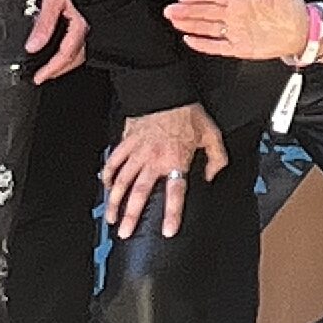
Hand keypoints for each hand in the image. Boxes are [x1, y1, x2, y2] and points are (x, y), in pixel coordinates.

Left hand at [25, 0, 86, 82]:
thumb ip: (44, 24)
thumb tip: (32, 46)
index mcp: (81, 25)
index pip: (64, 55)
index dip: (51, 69)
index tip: (39, 78)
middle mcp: (90, 27)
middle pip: (75, 58)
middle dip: (59, 69)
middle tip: (44, 76)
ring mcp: (93, 23)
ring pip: (81, 50)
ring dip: (66, 61)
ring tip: (53, 65)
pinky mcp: (93, 16)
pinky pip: (83, 39)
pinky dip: (72, 48)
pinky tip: (64, 46)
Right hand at [103, 105, 228, 239]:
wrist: (166, 90)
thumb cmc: (188, 112)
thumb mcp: (211, 135)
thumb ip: (216, 158)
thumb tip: (211, 176)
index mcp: (175, 160)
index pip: (174, 193)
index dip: (171, 214)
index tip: (167, 230)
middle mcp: (154, 159)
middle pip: (140, 193)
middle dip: (132, 215)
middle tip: (125, 232)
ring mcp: (137, 151)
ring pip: (123, 181)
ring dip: (115, 201)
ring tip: (111, 217)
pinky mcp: (126, 141)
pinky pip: (114, 160)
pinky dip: (108, 174)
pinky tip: (106, 186)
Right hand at [166, 0, 311, 63]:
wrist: (303, 31)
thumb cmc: (291, 8)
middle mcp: (235, 14)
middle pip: (205, 11)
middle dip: (186, 10)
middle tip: (170, 9)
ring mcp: (236, 31)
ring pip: (206, 27)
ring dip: (190, 24)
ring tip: (174, 21)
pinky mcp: (239, 47)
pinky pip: (217, 46)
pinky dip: (202, 44)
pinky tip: (190, 40)